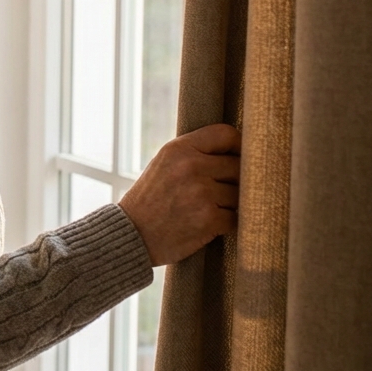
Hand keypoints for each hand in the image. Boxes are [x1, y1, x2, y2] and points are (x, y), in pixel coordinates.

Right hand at [117, 123, 240, 265]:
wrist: (131, 236)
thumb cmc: (151, 200)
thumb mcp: (164, 164)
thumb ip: (194, 153)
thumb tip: (236, 150)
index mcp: (179, 149)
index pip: (225, 134)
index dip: (236, 146)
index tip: (237, 158)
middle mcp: (191, 166)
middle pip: (238, 166)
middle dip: (234, 180)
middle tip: (219, 192)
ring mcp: (201, 193)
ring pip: (239, 194)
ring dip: (230, 204)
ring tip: (208, 209)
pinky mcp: (209, 219)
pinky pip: (235, 217)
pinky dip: (226, 223)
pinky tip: (209, 224)